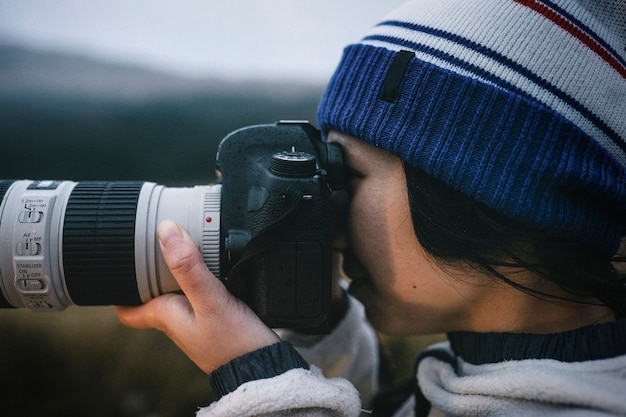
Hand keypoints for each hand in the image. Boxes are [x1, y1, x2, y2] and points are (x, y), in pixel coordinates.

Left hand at [115, 220, 279, 373]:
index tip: (117, 267)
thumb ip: (189, 267)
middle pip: (153, 293)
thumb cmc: (234, 344)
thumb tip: (166, 230)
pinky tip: (217, 268)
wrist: (264, 367)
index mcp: (166, 315)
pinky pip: (201, 295)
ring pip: (178, 293)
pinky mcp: (218, 320)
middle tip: (156, 243)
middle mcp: (178, 319)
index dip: (118, 289)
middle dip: (151, 270)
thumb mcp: (210, 299)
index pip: (128, 308)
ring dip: (179, 273)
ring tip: (186, 247)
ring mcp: (198, 321)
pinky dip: (204, 279)